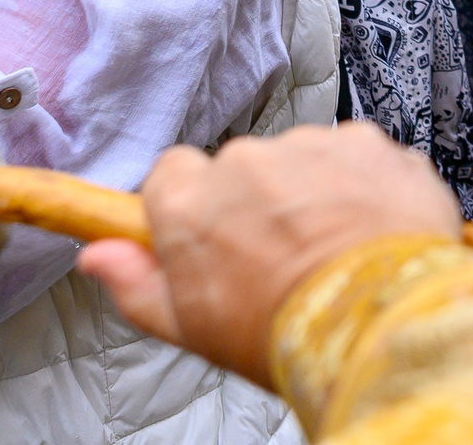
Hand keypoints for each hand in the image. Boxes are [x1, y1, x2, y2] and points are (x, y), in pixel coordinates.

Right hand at [76, 124, 461, 388]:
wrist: (376, 320)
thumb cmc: (280, 331)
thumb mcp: (191, 327)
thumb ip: (137, 284)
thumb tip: (97, 254)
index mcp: (190, 201)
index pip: (171, 175)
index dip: (193, 206)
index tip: (212, 235)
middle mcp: (245, 161)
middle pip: (240, 170)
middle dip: (257, 202)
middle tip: (281, 256)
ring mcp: (308, 146)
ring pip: (300, 160)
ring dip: (312, 192)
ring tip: (332, 249)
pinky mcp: (363, 141)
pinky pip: (352, 157)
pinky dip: (361, 185)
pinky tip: (369, 229)